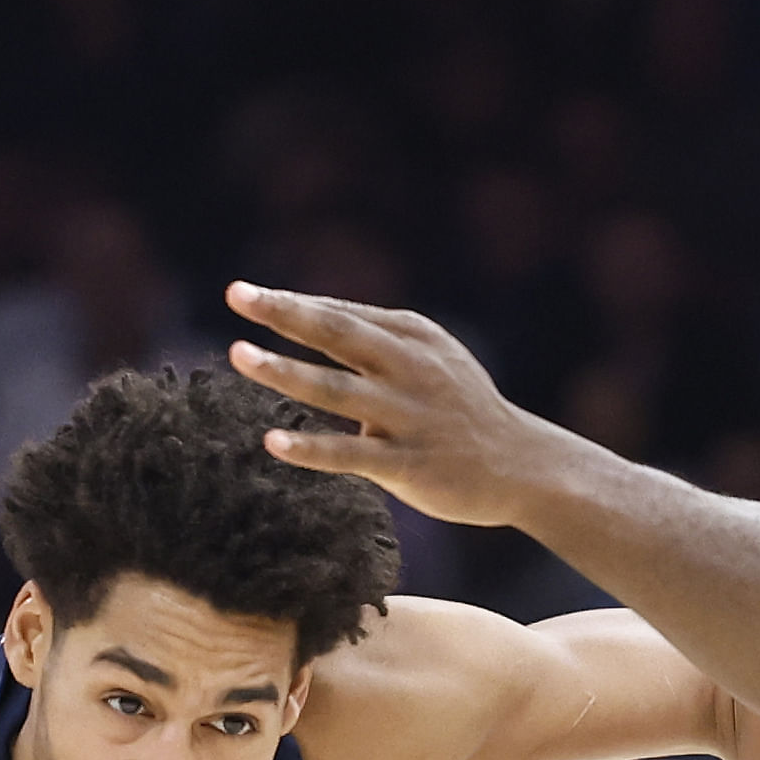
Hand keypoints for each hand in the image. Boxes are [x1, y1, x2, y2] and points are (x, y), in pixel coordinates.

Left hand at [221, 285, 575, 528]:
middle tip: (237, 295)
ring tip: (238, 355)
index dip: (291, 303)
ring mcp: (410, 416)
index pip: (341, 314)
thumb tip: (314, 324)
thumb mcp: (430, 359)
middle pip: (336, 334)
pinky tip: (273, 441)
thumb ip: (378, 342)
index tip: (243, 293)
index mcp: (413, 336)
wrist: (522, 466)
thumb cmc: (461, 410)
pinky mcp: (409, 464)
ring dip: (284, 371)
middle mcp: (410, 367)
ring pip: (336, 389)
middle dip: (284, 313)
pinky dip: (310, 448)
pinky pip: (351, 454)